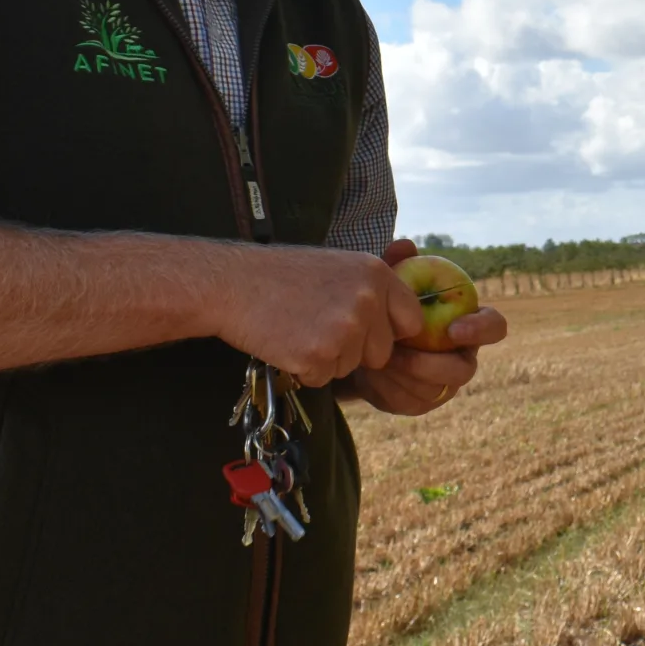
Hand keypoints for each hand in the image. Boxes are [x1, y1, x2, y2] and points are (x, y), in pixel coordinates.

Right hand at [212, 242, 423, 384]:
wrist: (232, 284)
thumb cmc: (284, 276)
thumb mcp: (339, 266)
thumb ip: (375, 289)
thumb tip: (412, 315)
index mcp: (376, 274)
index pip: (411, 321)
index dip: (389, 331)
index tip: (367, 330)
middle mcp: (366, 301)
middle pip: (382, 352)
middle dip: (356, 349)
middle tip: (319, 326)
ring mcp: (343, 330)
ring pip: (351, 367)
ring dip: (328, 358)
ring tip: (300, 328)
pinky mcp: (317, 356)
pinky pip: (323, 379)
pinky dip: (305, 370)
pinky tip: (287, 342)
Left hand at [333, 238, 507, 413]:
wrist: (359, 342)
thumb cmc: (386, 307)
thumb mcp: (388, 283)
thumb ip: (397, 264)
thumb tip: (405, 246)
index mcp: (466, 323)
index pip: (494, 326)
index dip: (481, 330)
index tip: (454, 329)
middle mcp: (461, 356)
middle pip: (465, 370)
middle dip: (433, 365)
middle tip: (400, 354)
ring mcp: (442, 384)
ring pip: (434, 388)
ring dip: (404, 375)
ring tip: (376, 358)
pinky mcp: (420, 402)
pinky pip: (410, 401)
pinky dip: (388, 387)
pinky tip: (370, 372)